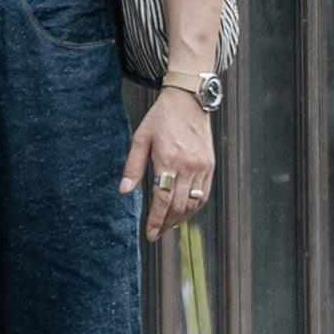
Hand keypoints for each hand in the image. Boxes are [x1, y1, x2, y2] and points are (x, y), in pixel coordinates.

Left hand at [119, 88, 214, 241]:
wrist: (189, 100)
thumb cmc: (160, 119)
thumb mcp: (140, 138)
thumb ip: (133, 167)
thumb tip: (124, 192)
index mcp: (168, 159)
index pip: (163, 198)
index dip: (156, 219)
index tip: (150, 233)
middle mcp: (188, 165)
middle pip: (178, 204)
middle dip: (167, 223)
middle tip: (156, 233)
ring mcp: (202, 166)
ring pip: (193, 202)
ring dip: (180, 218)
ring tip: (167, 225)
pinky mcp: (209, 165)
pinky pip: (204, 193)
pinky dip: (194, 207)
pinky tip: (183, 213)